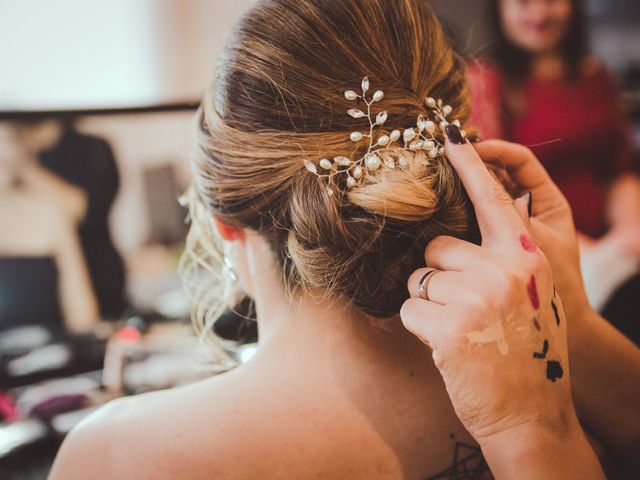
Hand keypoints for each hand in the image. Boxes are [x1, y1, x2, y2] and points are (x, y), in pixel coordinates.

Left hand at [400, 130, 603, 477]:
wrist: (531, 412)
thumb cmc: (526, 350)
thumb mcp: (530, 295)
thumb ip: (503, 260)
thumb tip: (454, 237)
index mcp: (527, 256)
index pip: (492, 199)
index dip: (470, 164)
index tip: (449, 134)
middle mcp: (505, 269)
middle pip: (437, 246)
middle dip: (438, 274)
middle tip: (463, 308)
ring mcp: (478, 297)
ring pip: (419, 278)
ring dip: (429, 303)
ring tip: (461, 329)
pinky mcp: (450, 326)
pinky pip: (409, 308)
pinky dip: (420, 327)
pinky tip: (449, 346)